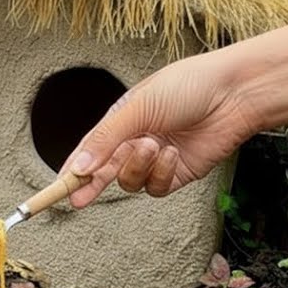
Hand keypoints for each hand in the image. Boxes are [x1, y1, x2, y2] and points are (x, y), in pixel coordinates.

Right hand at [62, 53, 264, 207]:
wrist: (234, 94)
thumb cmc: (187, 86)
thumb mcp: (137, 107)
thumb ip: (106, 139)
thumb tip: (78, 167)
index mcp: (119, 121)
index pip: (86, 151)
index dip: (70, 171)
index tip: (53, 190)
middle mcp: (133, 143)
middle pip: (101, 173)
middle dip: (89, 186)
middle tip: (76, 200)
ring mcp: (154, 161)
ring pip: (129, 182)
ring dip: (138, 166)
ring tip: (155, 144)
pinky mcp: (175, 175)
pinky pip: (155, 187)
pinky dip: (161, 172)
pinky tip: (172, 153)